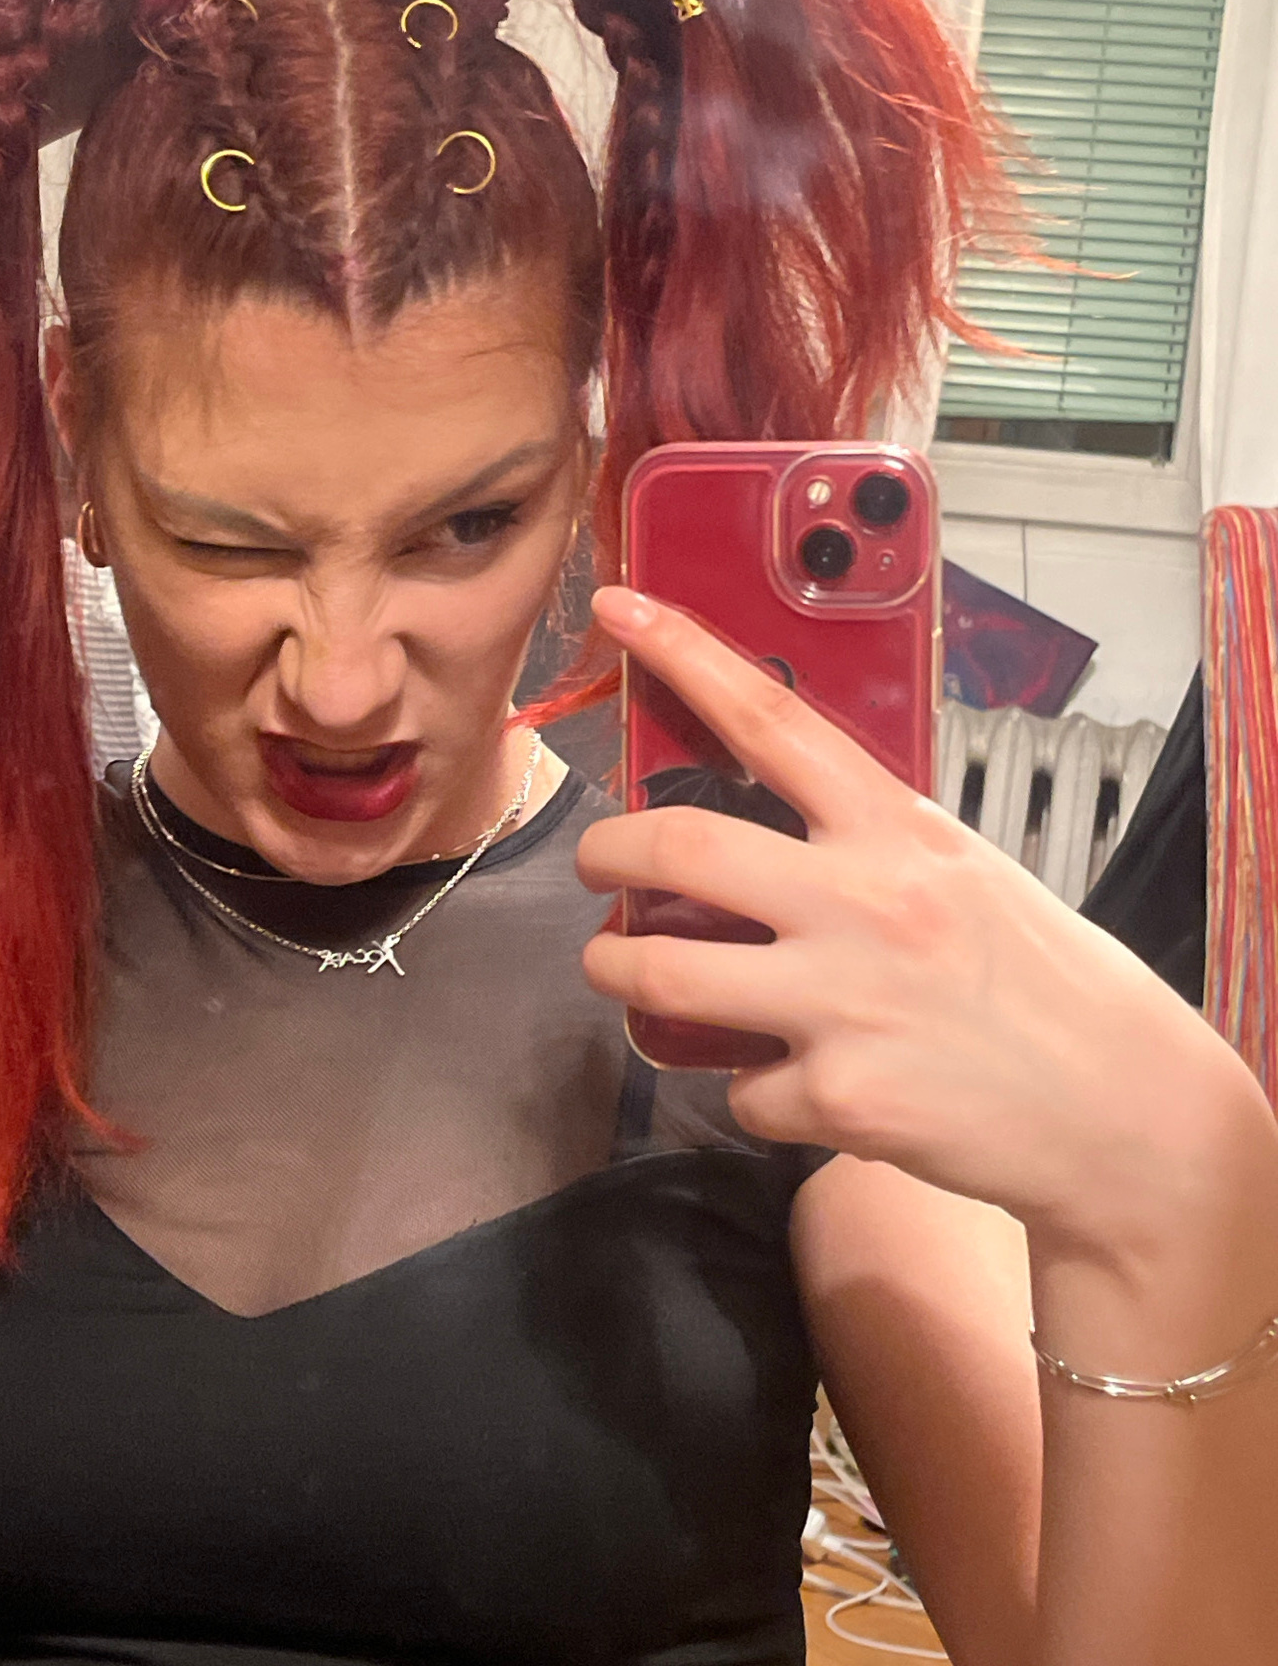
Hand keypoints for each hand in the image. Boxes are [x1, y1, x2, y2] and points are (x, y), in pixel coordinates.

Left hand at [578, 587, 1254, 1262]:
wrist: (1122, 1106)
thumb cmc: (1036, 978)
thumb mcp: (955, 869)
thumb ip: (860, 840)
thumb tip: (756, 827)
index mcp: (894, 828)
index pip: (769, 718)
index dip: (682, 655)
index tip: (620, 610)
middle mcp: (861, 900)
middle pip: (677, 846)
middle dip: (603, 852)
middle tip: (595, 863)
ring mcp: (844, 1000)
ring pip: (662, 973)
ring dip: (615, 969)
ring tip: (619, 967)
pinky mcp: (837, 1096)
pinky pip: (739, 1088)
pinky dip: (747, 1087)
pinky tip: (787, 1081)